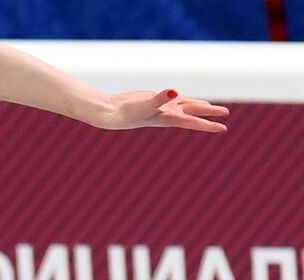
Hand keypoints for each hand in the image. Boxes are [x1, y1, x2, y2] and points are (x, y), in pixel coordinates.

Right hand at [102, 89, 228, 132]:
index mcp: (169, 118)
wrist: (112, 114)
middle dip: (211, 114)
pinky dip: (183, 98)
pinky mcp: (155, 100)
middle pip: (195, 112)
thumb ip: (161, 98)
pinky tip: (186, 98)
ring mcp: (163, 107)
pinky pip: (175, 99)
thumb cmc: (128, 112)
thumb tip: (175, 91)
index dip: (209, 125)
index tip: (223, 129)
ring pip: (186, 105)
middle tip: (226, 115)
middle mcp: (169, 114)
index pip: (194, 121)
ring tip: (212, 108)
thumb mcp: (146, 104)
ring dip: (199, 107)